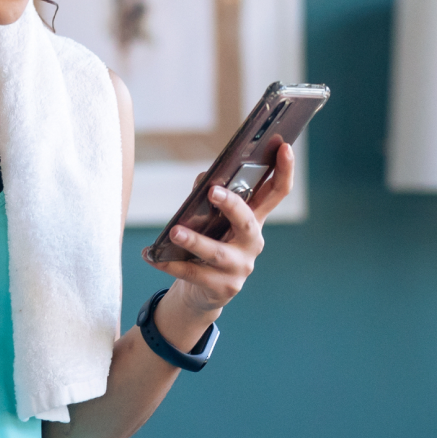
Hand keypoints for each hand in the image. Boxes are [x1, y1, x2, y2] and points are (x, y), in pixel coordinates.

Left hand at [148, 142, 294, 317]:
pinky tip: (152, 255)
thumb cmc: (209, 244)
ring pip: (218, 253)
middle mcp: (252, 242)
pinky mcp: (223, 287)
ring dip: (195, 241)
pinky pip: (194, 274)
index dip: (284, 170)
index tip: (284, 146)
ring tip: (174, 232)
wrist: (203, 291)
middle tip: (213, 191)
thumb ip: (210, 197)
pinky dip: (170, 264)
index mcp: (254, 219)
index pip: (277, 192)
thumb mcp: (213, 220)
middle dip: (232, 206)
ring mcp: (241, 267)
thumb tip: (204, 180)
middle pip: (248, 221)